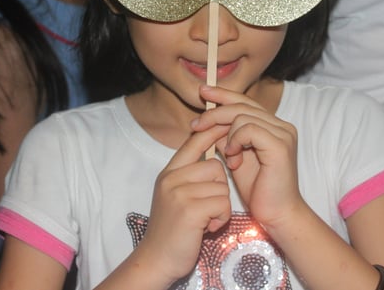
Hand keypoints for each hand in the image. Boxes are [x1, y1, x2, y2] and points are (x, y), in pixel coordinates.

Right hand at [137, 124, 230, 282]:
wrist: (157, 259)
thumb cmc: (172, 230)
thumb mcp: (175, 196)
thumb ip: (189, 176)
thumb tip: (211, 157)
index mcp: (169, 172)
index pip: (193, 142)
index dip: (212, 132)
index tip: (226, 124)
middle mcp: (171, 178)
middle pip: (215, 166)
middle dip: (220, 188)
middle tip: (208, 208)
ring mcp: (179, 193)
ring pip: (221, 186)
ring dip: (221, 206)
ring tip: (205, 219)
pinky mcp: (190, 209)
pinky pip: (222, 203)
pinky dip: (221, 218)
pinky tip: (206, 228)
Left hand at [193, 86, 303, 229]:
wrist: (276, 214)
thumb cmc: (258, 190)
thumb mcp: (236, 157)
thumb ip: (227, 137)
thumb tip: (210, 121)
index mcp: (273, 125)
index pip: (245, 101)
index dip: (223, 94)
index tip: (203, 91)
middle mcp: (281, 125)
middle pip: (242, 104)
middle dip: (215, 112)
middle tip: (195, 124)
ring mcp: (283, 133)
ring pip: (242, 115)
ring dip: (226, 135)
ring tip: (228, 157)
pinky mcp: (280, 145)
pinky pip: (249, 129)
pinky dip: (235, 141)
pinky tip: (233, 158)